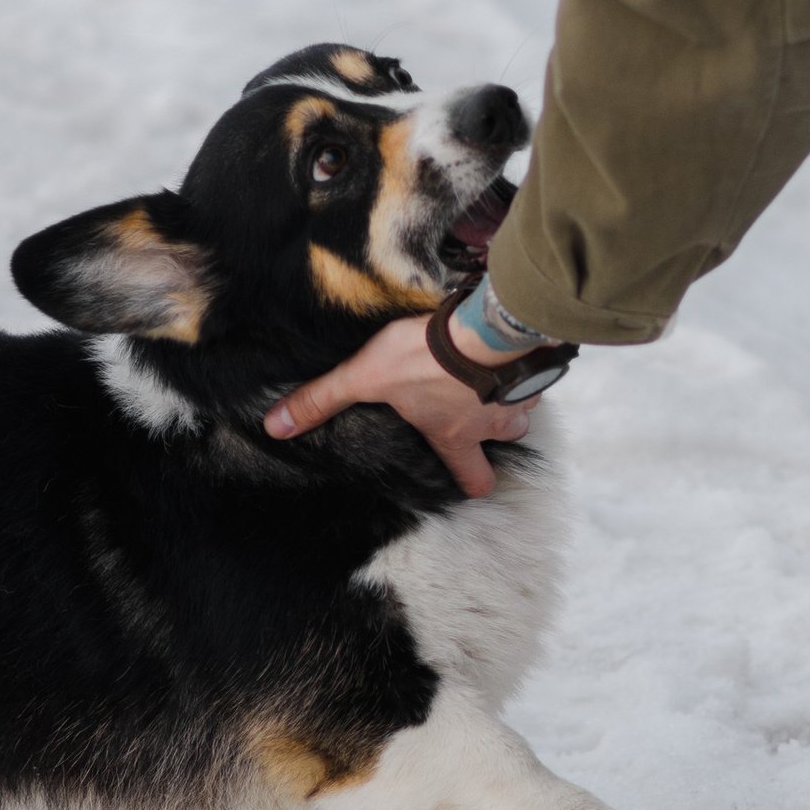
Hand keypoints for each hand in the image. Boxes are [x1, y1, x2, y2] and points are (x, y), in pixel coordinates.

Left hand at [263, 309, 534, 496]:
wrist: (477, 327)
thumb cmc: (423, 359)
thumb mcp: (363, 378)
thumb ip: (322, 401)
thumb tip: (275, 428)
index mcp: (454, 435)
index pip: (474, 479)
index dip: (473, 482)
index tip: (471, 478)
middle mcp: (491, 424)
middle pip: (507, 442)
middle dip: (499, 434)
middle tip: (484, 416)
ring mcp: (517, 396)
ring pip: (523, 407)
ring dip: (512, 397)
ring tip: (494, 378)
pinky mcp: (533, 366)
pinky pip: (534, 373)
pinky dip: (523, 366)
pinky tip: (508, 350)